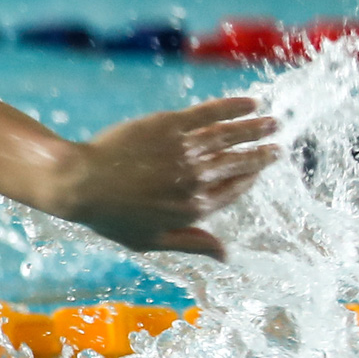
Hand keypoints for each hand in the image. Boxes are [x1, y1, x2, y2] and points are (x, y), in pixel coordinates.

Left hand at [49, 96, 277, 260]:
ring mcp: (185, 150)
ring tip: (273, 122)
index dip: (250, 178)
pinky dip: (233, 107)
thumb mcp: (151, 241)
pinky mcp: (170, 125)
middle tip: (278, 145)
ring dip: (256, 128)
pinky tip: (250, 102)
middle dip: (262, 153)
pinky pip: (210, 113)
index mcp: (193, 208)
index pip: (234, 190)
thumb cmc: (111, 216)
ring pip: (231, 136)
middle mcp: (196, 179)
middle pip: (239, 163)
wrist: (80, 182)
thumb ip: (192, 243)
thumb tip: (227, 255)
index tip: (261, 169)